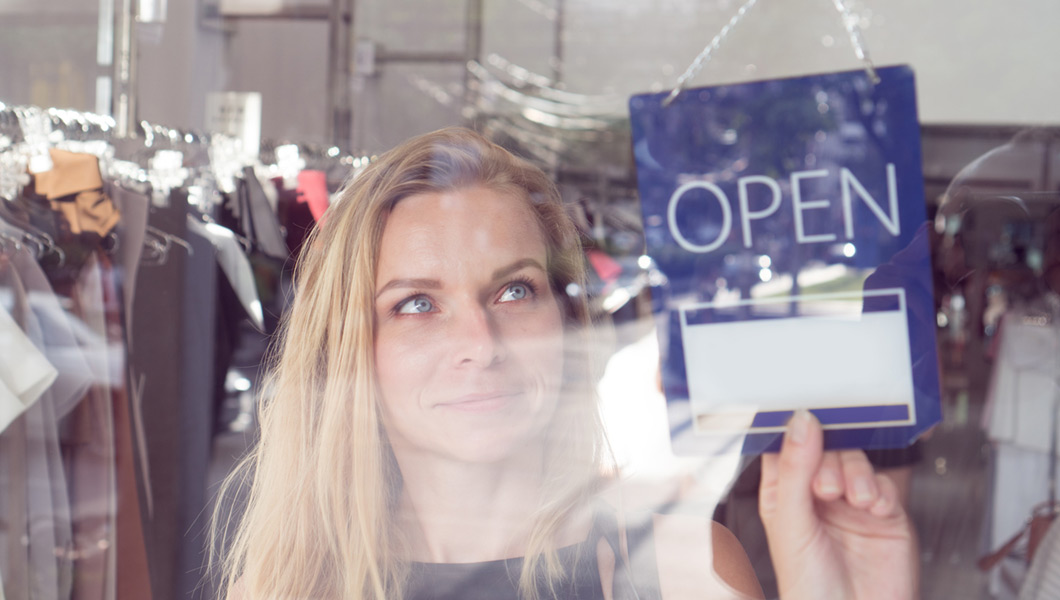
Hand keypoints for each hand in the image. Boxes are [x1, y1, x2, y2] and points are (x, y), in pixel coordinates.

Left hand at [758, 410, 917, 599]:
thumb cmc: (809, 588)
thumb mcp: (791, 523)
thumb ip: (795, 468)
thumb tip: (801, 422)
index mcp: (783, 494)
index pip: (784, 446)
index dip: (792, 428)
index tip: (803, 411)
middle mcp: (816, 495)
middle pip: (825, 448)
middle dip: (828, 460)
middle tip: (826, 487)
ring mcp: (851, 504)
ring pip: (855, 462)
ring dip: (856, 475)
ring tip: (854, 500)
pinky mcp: (885, 514)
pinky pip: (885, 484)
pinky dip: (881, 491)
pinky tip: (874, 508)